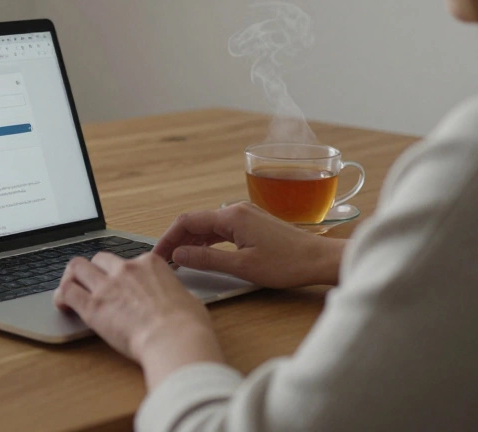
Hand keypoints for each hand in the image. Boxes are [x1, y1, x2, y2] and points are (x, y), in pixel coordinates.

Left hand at [54, 251, 223, 387]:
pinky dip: (62, 296)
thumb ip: (173, 293)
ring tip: (71, 289)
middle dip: (94, 270)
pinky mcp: (93, 306)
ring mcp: (107, 286)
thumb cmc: (187, 324)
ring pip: (77, 267)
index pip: (128, 259)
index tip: (121, 284)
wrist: (175, 339)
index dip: (122, 273)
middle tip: (92, 284)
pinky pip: (68, 292)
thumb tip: (176, 299)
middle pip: (99, 259)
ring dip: (73, 277)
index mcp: (150, 264)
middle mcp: (126, 269)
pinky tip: (63, 305)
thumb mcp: (188, 298)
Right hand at [152, 202, 345, 288]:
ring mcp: (246, 215)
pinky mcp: (253, 224)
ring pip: (208, 225)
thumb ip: (207, 260)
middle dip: (177, 239)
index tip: (158, 255)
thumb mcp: (243, 266)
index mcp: (231, 216)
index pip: (187, 221)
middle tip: (164, 260)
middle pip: (196, 221)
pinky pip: (222, 229)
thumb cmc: (287, 264)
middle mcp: (236, 210)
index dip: (169, 238)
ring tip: (178, 260)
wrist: (319, 260)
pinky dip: (207, 241)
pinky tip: (202, 254)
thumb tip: (179, 255)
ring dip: (191, 241)